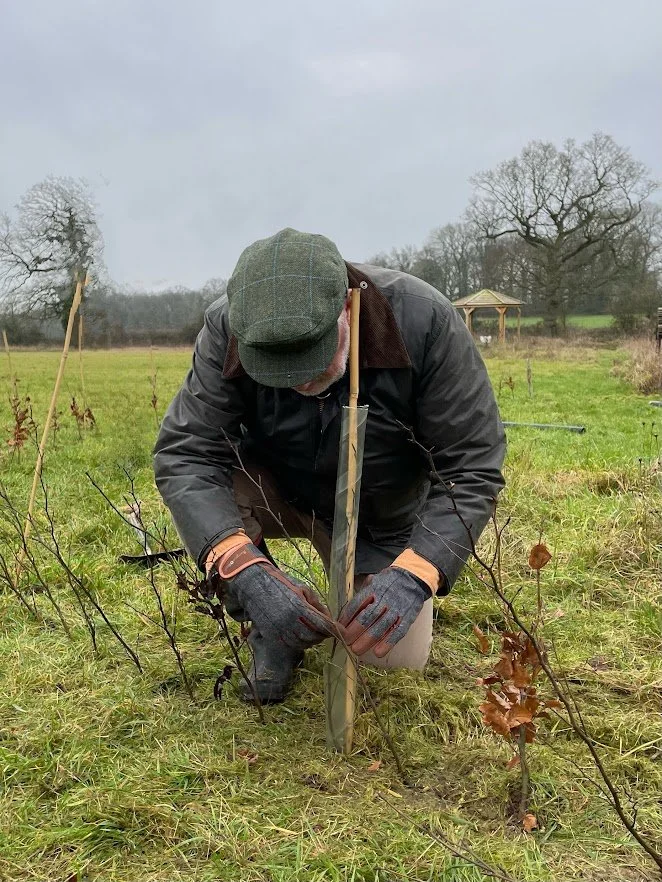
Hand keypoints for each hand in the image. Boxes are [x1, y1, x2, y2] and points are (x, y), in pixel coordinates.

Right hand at [215, 543, 333, 649]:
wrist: (255, 587)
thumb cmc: (282, 584)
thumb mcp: (303, 589)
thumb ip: (317, 605)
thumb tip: (329, 619)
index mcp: (299, 608)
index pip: (323, 625)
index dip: (335, 630)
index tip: (344, 633)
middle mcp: (289, 622)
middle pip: (315, 637)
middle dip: (324, 634)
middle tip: (327, 629)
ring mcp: (280, 631)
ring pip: (304, 643)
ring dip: (312, 639)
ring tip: (314, 630)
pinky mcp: (272, 636)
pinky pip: (292, 645)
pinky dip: (300, 642)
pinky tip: (301, 633)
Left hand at [338, 567, 431, 657]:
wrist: (414, 578)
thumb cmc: (389, 582)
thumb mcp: (373, 581)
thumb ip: (362, 595)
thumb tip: (347, 612)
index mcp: (373, 588)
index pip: (357, 604)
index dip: (347, 617)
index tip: (339, 628)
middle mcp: (384, 599)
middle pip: (367, 617)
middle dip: (355, 631)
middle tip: (346, 642)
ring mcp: (396, 609)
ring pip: (381, 626)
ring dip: (367, 640)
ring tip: (356, 650)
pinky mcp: (407, 618)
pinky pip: (397, 632)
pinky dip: (387, 643)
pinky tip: (378, 652)